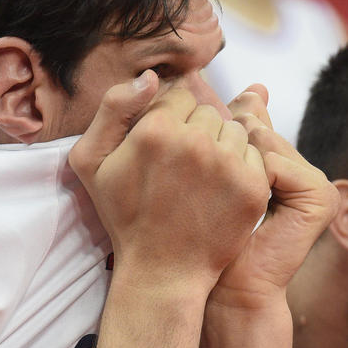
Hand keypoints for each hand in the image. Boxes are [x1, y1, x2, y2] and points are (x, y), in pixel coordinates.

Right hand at [69, 73, 270, 299]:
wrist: (163, 270)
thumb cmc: (124, 215)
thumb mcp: (91, 161)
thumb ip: (114, 107)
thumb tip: (152, 77)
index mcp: (155, 129)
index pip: (178, 95)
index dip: (171, 119)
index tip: (165, 148)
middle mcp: (196, 142)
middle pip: (209, 112)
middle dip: (198, 131)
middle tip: (183, 168)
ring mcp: (228, 165)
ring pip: (235, 131)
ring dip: (223, 147)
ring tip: (203, 179)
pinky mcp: (253, 187)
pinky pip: (256, 155)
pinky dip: (243, 167)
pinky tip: (222, 190)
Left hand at [209, 85, 339, 309]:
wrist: (225, 288)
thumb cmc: (210, 239)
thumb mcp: (221, 176)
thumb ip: (238, 135)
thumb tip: (256, 86)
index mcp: (290, 167)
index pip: (256, 127)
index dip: (226, 135)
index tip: (206, 163)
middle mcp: (310, 174)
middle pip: (260, 131)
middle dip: (228, 149)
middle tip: (212, 182)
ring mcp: (320, 186)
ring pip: (266, 144)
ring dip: (236, 164)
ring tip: (222, 193)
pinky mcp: (321, 198)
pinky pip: (276, 164)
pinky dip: (253, 177)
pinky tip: (241, 200)